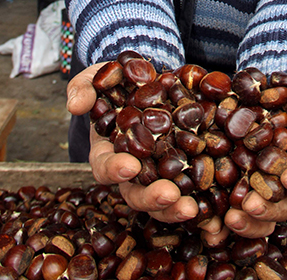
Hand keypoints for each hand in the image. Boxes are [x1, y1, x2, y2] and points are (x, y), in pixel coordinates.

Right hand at [67, 63, 198, 224]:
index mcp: (107, 151)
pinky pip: (189, 187)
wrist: (148, 79)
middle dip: (151, 197)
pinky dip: (199, 198)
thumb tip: (76, 105)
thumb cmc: (116, 82)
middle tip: (168, 194)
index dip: (114, 169)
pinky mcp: (182, 166)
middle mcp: (132, 169)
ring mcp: (157, 171)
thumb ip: (84, 88)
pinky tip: (210, 204)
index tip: (129, 166)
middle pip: (136, 193)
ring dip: (175, 207)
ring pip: (163, 199)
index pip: (105, 167)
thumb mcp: (97, 79)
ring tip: (191, 208)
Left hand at [203, 112, 286, 242]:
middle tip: (252, 204)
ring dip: (247, 221)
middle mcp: (284, 183)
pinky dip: (219, 223)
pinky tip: (210, 226)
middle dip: (269, 207)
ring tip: (231, 216)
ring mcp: (259, 187)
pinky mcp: (233, 185)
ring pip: (258, 216)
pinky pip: (228, 210)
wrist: (266, 88)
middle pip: (283, 205)